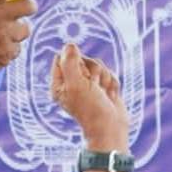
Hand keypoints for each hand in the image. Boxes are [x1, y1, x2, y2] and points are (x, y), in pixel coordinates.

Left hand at [43, 38, 126, 159]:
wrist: (110, 127)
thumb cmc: (90, 110)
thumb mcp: (76, 84)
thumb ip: (70, 63)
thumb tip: (69, 45)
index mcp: (59, 84)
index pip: (63, 57)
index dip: (75, 61)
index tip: (81, 77)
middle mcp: (72, 83)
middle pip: (83, 58)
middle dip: (93, 70)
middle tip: (94, 87)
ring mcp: (88, 85)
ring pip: (98, 65)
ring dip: (104, 78)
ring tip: (102, 94)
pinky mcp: (102, 86)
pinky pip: (109, 73)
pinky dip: (111, 84)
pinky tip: (109, 96)